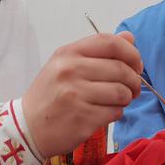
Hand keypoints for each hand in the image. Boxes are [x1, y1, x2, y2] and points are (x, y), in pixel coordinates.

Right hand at [22, 32, 142, 158]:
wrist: (28, 127)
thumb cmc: (51, 94)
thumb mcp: (66, 64)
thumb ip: (98, 51)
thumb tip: (130, 38)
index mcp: (68, 53)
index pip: (109, 42)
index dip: (131, 52)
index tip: (136, 65)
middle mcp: (70, 71)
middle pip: (120, 69)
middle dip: (134, 81)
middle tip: (133, 89)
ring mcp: (76, 95)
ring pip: (121, 93)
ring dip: (126, 98)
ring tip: (118, 101)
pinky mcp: (82, 118)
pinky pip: (114, 112)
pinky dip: (116, 113)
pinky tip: (105, 113)